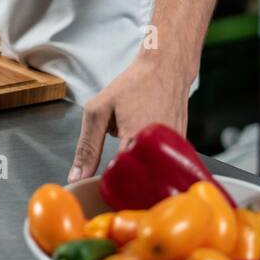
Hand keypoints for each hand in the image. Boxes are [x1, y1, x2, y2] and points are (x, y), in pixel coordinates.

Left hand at [67, 52, 190, 182]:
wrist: (167, 67)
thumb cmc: (134, 85)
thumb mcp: (99, 110)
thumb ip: (87, 147)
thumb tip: (75, 178)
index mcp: (137, 141)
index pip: (123, 184)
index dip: (111, 191)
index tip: (103, 192)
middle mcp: (161, 150)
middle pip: (143, 189)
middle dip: (129, 191)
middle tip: (117, 185)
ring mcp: (176, 152)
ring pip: (157, 181)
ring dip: (143, 181)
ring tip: (133, 170)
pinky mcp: (183, 151)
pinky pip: (167, 170)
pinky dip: (154, 169)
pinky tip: (146, 159)